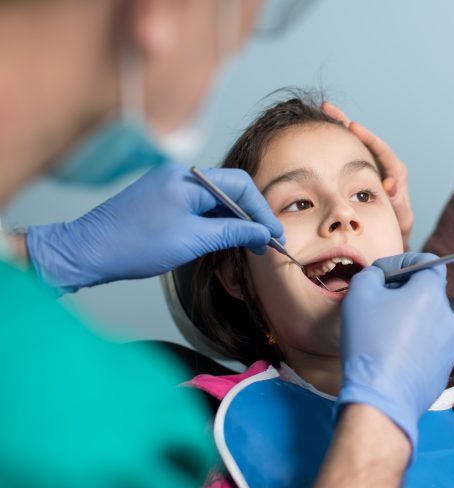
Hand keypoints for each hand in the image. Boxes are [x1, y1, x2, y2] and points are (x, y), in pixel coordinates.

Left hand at [26, 164, 282, 291]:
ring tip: (249, 245)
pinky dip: (215, 221)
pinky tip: (223, 239)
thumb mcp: (192, 240)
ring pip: (215, 199)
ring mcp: (168, 187)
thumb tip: (264, 233)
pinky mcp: (161, 201)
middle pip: (229, 190)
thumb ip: (232, 232)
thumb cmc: (134, 245)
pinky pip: (198, 206)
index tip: (274, 235)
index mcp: (187, 179)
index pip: (240, 185)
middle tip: (266, 242)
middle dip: (251, 216)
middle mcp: (179, 176)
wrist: (86, 252)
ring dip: (234, 220)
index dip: (262, 211)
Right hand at [322, 102, 412, 248]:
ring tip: (319, 113)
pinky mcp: (356, 173)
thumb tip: (391, 185)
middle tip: (328, 108)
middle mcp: (382, 167)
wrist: (387, 237)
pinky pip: (345, 155)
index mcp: (395, 175)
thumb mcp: (401, 220)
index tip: (352, 126)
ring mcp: (368, 169)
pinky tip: (316, 135)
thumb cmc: (395, 231)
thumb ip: (399, 205)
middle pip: (365, 140)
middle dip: (345, 123)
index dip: (368, 138)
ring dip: (337, 128)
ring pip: (353, 144)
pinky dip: (333, 144)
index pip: (382, 151)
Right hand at [337, 252, 453, 450]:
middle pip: (428, 292)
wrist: (381, 399)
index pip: (428, 262)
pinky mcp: (446, 367)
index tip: (384, 273)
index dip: (404, 262)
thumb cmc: (369, 344)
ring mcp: (450, 344)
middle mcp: (448, 316)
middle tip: (378, 303)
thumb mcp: (359, 295)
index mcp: (431, 293)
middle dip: (404, 292)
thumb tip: (380, 276)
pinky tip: (392, 355)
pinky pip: (430, 345)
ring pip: (429, 320)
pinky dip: (414, 343)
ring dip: (409, 319)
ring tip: (382, 333)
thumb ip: (371, 274)